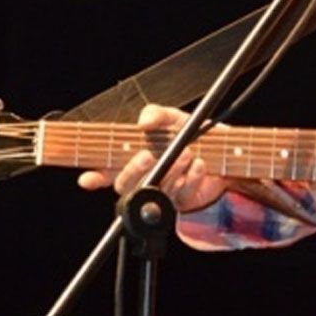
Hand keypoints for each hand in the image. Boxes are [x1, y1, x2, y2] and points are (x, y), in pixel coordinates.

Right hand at [76, 104, 228, 212]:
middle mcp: (146, 178)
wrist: (226, 149)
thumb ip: (157, 114)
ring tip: (187, 153)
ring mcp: (163, 192)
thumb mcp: (173, 118)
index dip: (95, 177)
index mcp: (135, 159)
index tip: (88, 178)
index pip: (107, 171)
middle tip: (146, 156)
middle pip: (125, 184)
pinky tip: (199, 166)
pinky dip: (191, 178)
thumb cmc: (192, 134)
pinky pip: (182, 195)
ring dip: (172, 170)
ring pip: (156, 189)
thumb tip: (144, 120)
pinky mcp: (183, 201)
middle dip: (133, 170)